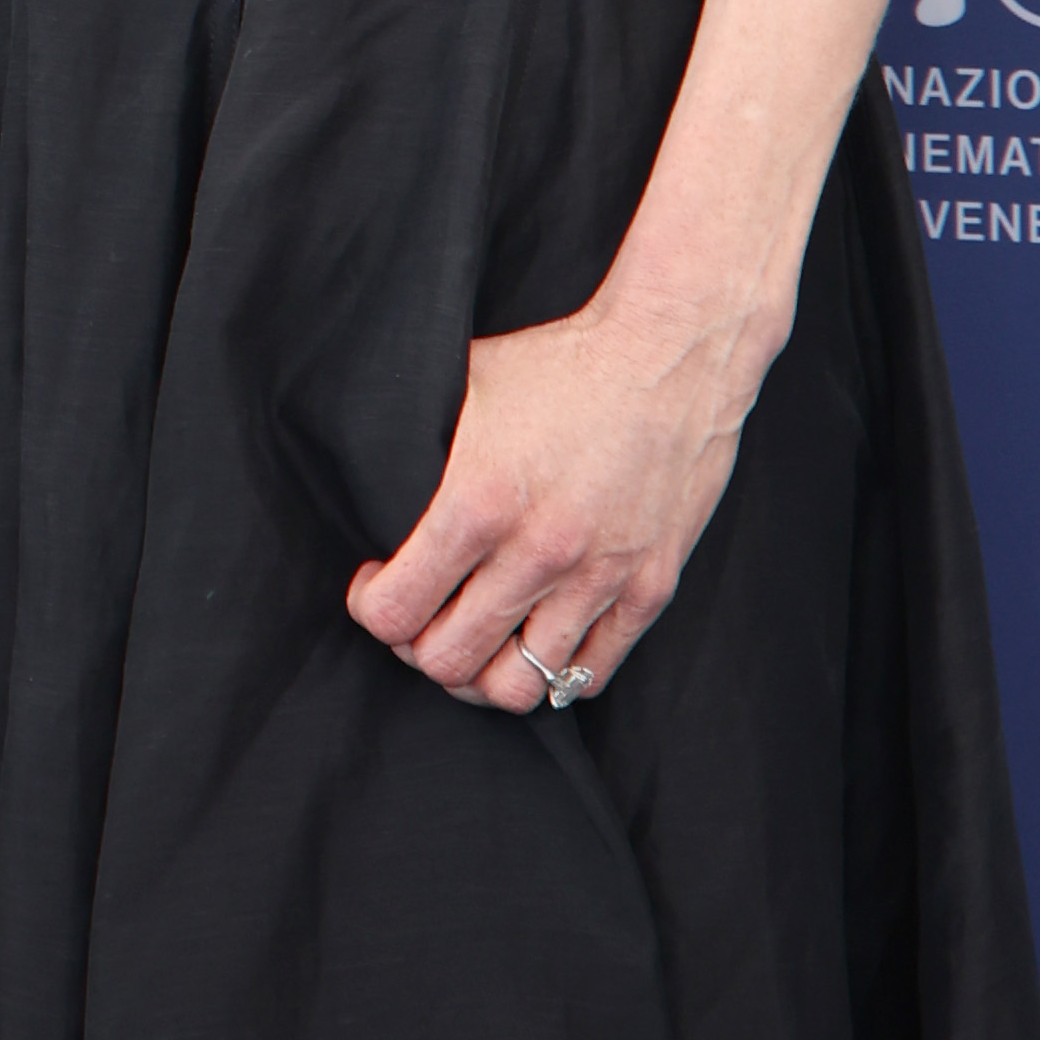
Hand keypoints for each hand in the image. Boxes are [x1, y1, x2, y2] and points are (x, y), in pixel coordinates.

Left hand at [345, 287, 764, 710]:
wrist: (673, 351)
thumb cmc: (564, 361)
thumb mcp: (466, 384)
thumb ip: (418, 444)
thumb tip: (366, 470)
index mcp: (480, 503)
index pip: (395, 611)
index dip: (372, 605)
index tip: (375, 580)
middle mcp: (538, 554)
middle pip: (449, 663)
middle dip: (416, 648)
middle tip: (420, 613)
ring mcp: (599, 580)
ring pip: (517, 687)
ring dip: (481, 672)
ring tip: (474, 635)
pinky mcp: (650, 590)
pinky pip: (588, 675)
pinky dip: (551, 672)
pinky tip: (532, 634)